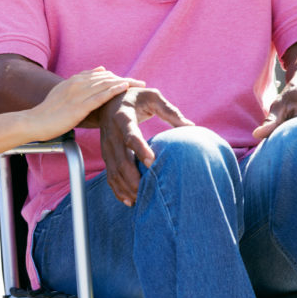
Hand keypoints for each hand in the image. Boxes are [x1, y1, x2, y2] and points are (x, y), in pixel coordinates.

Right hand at [32, 68, 143, 140]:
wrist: (34, 121)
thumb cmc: (48, 112)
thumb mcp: (61, 93)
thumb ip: (77, 85)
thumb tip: (96, 73)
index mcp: (73, 81)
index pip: (100, 75)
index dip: (116, 77)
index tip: (129, 81)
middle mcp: (77, 84)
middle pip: (106, 78)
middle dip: (125, 79)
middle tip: (141, 83)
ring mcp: (78, 94)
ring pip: (105, 84)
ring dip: (124, 82)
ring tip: (139, 84)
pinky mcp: (79, 107)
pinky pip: (99, 96)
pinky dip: (113, 90)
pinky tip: (125, 87)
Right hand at [98, 88, 193, 205]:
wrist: (107, 101)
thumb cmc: (135, 98)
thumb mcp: (152, 97)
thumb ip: (170, 111)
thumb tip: (190, 127)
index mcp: (122, 118)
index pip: (130, 135)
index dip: (140, 149)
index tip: (152, 162)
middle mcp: (112, 134)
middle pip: (120, 160)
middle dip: (133, 178)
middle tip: (149, 190)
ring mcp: (106, 147)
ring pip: (114, 172)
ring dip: (126, 187)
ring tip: (141, 199)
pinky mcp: (106, 156)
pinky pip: (110, 176)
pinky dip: (118, 190)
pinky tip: (130, 201)